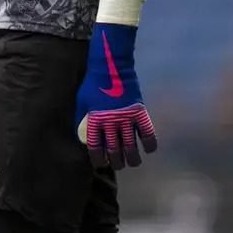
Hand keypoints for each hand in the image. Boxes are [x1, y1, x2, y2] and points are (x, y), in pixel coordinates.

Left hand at [75, 24, 157, 169]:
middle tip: (118, 165)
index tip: (101, 163)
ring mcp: (126, 118)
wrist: (110, 67)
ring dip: (133, 158)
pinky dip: (150, 144)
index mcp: (95, 121)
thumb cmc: (93, 84)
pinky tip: (149, 150)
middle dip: (116, 162)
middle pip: (115, 150)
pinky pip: (147, 133)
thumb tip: (83, 138)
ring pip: (132, 146)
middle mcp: (111, 122)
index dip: (98, 159)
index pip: (96, 147)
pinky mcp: (139, 112)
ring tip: (133, 162)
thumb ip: (81, 120)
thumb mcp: (82, 102)